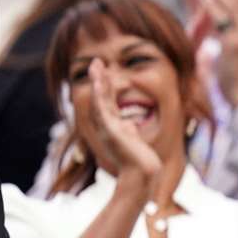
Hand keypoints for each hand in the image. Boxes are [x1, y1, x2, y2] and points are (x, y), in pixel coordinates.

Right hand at [87, 58, 161, 184]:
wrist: (141, 175)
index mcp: (113, 127)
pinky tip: (100, 82)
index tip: (104, 72)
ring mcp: (107, 128)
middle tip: (95, 62)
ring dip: (97, 81)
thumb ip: (129, 131)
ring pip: (99, 100)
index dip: (105, 87)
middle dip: (99, 79)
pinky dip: (101, 95)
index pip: (107, 103)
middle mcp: (107, 126)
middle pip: (100, 98)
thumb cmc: (140, 161)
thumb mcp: (135, 141)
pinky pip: (103, 109)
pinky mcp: (111, 131)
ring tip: (95, 65)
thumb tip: (130, 123)